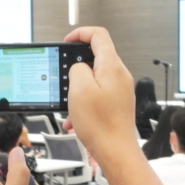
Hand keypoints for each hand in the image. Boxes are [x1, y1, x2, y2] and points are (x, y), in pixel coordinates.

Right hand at [63, 27, 138, 164]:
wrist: (115, 151)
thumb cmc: (100, 125)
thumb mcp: (79, 89)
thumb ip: (77, 68)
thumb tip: (78, 67)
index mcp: (112, 67)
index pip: (98, 35)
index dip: (80, 34)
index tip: (67, 41)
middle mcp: (119, 75)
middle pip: (96, 57)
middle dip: (75, 67)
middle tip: (64, 79)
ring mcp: (120, 89)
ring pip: (94, 79)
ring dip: (77, 89)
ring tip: (70, 105)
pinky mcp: (117, 103)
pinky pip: (97, 94)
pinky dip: (84, 102)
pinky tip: (75, 119)